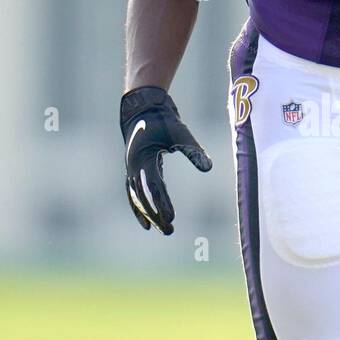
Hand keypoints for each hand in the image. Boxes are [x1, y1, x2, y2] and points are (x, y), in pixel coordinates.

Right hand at [120, 85, 211, 234]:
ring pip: (137, 199)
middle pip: (143, 198)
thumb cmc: (162, 120)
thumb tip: (208, 167)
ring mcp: (131, 171)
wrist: (141, 109)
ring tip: (163, 230)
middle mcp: (133, 168)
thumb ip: (193, 150)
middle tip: (169, 231)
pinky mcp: (134, 172)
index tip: (171, 217)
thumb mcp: (179, 132)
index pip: (154, 186)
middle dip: (155, 215)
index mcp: (143, 158)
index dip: (162, 203)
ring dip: (149, 216)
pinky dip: (139, 210)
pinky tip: (147, 224)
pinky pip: (134, 195)